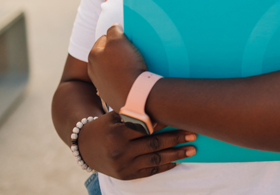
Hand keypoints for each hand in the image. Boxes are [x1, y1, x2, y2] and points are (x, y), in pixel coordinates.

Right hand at [79, 111, 196, 179]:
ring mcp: (124, 166)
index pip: (146, 128)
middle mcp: (120, 151)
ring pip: (155, 160)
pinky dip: (165, 167)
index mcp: (117, 134)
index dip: (165, 124)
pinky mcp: (126, 176)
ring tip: (192, 149)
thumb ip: (134, 113)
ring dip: (176, 155)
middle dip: (176, 139)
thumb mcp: (114, 117)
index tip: (181, 119)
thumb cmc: (105, 126)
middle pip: (154, 144)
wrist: (85, 148)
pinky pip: (150, 172)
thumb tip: (160, 103)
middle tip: (194, 133)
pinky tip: (177, 161)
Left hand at [88, 24, 147, 111]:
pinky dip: (122, 78)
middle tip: (131, 53)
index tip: (128, 42)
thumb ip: (113, 30)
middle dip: (117, 52)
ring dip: (119, 65)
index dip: (117, 37)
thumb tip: (113, 26)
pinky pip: (116, 81)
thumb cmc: (126, 66)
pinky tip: (131, 78)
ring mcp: (101, 84)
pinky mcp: (110, 95)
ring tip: (133, 66)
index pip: (105, 38)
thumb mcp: (118, 41)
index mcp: (93, 55)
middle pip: (107, 54)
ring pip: (111, 68)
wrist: (134, 95)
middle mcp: (93, 69)